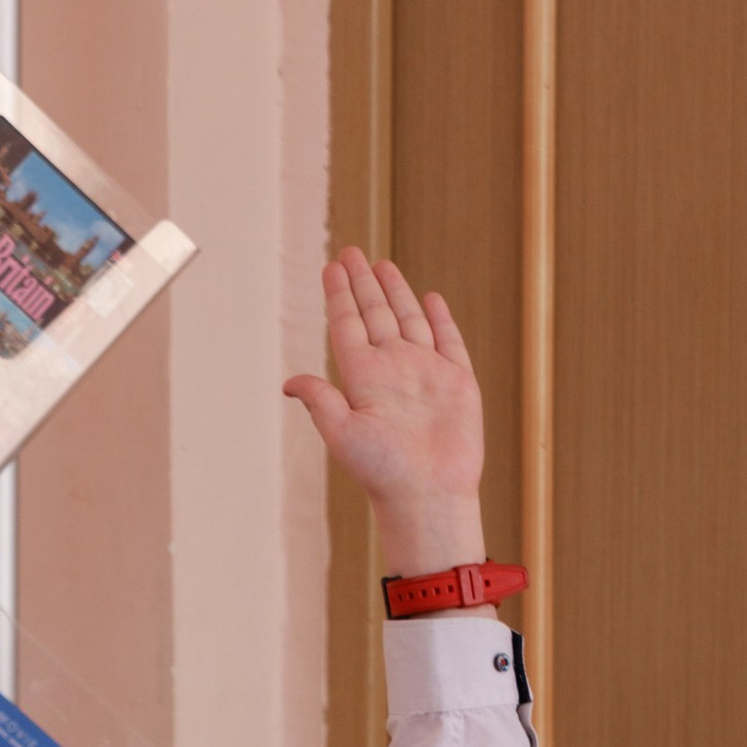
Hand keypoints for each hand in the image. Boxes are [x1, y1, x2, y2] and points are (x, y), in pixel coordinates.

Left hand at [283, 249, 487, 577]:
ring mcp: (426, 372)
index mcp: (363, 378)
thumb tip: (290, 383)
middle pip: (375, 314)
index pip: (347, 325)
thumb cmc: (382, 472)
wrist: (428, 495)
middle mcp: (393, 369)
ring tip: (382, 266)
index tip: (330, 267)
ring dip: (396, 292)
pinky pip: (448, 340)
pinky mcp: (457, 381)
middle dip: (363, 283)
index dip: (339, 295)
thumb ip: (321, 402)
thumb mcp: (342, 434)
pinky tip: (429, 298)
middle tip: (350, 252)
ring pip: (408, 320)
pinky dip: (440, 318)